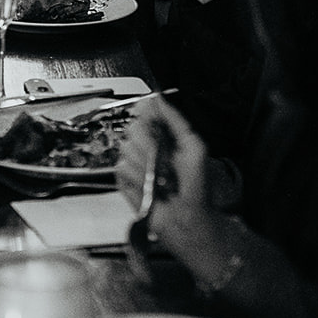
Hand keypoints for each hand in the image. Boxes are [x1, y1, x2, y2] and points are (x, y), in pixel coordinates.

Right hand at [117, 94, 208, 213]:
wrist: (188, 218)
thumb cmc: (196, 185)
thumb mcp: (194, 147)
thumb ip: (176, 120)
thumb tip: (158, 99)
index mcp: (163, 135)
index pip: (145, 112)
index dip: (147, 115)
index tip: (154, 124)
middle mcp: (146, 146)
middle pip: (133, 128)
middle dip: (149, 144)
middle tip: (164, 159)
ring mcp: (134, 163)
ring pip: (126, 147)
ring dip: (145, 164)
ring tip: (160, 177)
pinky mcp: (124, 180)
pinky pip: (121, 167)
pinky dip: (137, 177)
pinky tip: (149, 185)